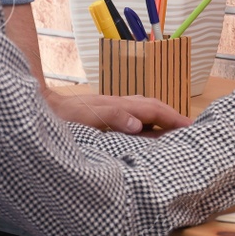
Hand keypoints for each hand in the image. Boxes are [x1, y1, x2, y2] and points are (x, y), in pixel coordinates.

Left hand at [46, 90, 192, 134]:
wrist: (43, 108)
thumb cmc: (64, 117)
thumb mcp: (89, 119)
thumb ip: (114, 118)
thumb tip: (140, 124)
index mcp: (119, 105)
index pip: (154, 110)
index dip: (174, 118)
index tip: (191, 126)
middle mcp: (119, 104)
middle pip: (152, 106)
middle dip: (172, 116)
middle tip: (190, 128)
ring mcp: (111, 107)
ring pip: (143, 110)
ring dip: (160, 118)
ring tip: (173, 131)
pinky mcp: (104, 114)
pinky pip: (132, 116)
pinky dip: (145, 123)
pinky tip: (144, 132)